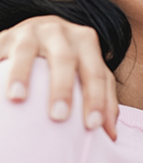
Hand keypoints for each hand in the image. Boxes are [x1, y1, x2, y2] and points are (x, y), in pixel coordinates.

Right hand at [0, 17, 117, 139]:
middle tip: (59, 116)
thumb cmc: (70, 59)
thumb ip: (104, 99)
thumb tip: (112, 135)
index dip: (97, 99)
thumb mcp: (89, 71)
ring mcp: (31, 31)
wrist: (39, 27)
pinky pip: (2, 51)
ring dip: (22, 75)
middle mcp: (61, 32)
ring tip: (19, 99)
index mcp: (86, 41)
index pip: (96, 73)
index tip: (93, 126)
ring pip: (27, 52)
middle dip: (62, 88)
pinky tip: (0, 91)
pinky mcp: (7, 36)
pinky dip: (1, 66)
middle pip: (65, 60)